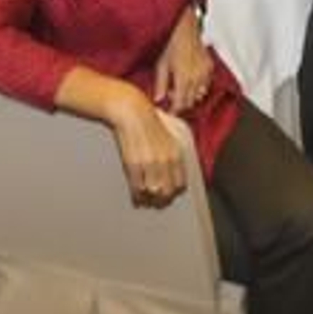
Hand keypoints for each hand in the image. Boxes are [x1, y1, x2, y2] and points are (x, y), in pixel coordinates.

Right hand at [105, 84, 186, 207]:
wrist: (132, 112)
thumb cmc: (149, 120)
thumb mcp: (170, 135)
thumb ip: (173, 153)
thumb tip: (173, 170)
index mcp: (176, 153)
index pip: (180, 182)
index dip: (174, 190)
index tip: (169, 192)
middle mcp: (165, 160)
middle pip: (167, 191)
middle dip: (162, 198)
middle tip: (156, 200)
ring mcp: (149, 163)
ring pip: (152, 191)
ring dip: (149, 198)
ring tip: (145, 199)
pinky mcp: (133, 165)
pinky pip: (137, 187)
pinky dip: (137, 194)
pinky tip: (136, 194)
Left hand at [153, 8, 213, 114]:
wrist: (184, 27)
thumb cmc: (171, 42)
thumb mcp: (161, 64)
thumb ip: (160, 84)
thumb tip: (158, 99)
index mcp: (184, 79)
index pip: (180, 103)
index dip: (174, 110)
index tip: (169, 111)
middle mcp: (197, 78)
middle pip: (190, 101)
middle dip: (180, 102)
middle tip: (170, 96)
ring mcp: (205, 72)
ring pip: (199, 94)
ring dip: (190, 95)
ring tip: (179, 87)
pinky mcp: (210, 67)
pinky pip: (206, 84)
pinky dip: (198, 86)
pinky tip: (189, 79)